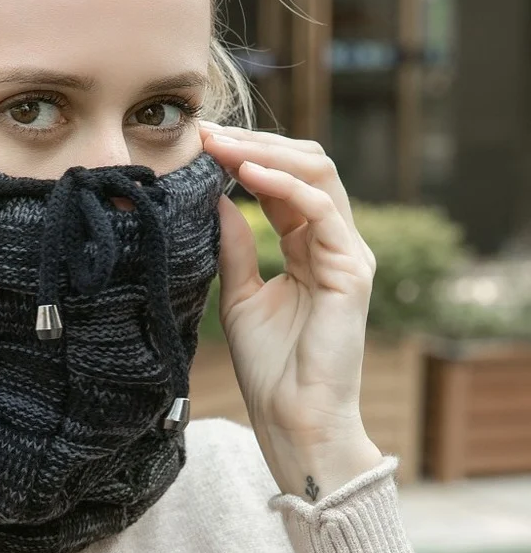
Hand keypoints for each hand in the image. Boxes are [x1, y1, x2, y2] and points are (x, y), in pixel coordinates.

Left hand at [199, 121, 383, 500]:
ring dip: (265, 153)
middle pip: (306, 166)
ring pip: (317, 175)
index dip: (244, 156)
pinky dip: (284, 185)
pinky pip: (321, 210)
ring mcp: (347, 252)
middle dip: (255, 144)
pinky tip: (247, 175)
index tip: (199, 143)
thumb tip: (216, 198)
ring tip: (221, 146)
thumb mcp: (238, 293)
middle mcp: (332, 242)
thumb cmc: (269, 365)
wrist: (291, 418)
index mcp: (307, 245)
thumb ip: (233, 245)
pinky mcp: (353, 269)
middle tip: (207, 135)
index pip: (283, 180)